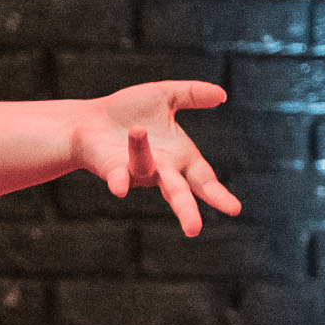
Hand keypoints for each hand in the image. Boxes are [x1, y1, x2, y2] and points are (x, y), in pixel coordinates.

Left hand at [73, 81, 240, 236]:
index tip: (235, 210)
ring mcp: (135, 171)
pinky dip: (119, 181)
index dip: (218, 195)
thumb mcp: (165, 96)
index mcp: (180, 158)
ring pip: (145, 169)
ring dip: (142, 152)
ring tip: (138, 129)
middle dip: (186, 210)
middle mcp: (161, 170)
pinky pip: (118, 176)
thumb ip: (193, 94)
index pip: (204, 180)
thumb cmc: (128, 113)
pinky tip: (119, 188)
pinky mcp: (111, 169)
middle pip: (178, 193)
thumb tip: (222, 94)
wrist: (89, 119)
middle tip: (193, 230)